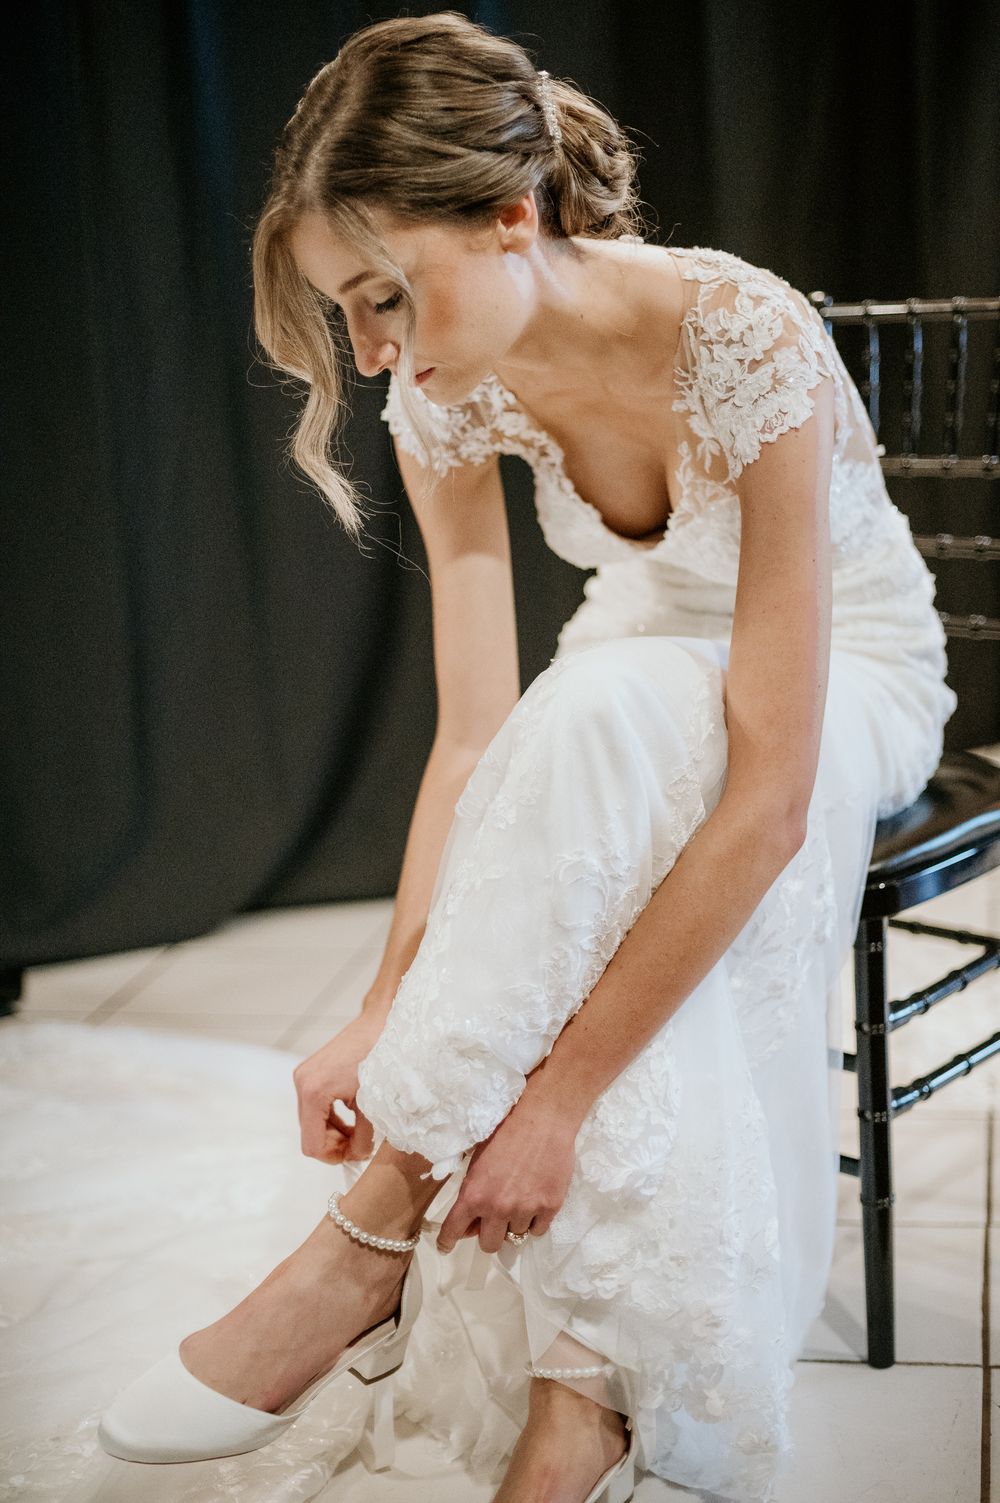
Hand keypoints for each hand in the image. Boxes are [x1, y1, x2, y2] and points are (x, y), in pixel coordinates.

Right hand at [292, 1010, 386, 1164]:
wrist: (381, 1020)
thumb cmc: (381, 1058)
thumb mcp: (375, 1104)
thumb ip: (364, 1138)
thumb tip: (357, 1156)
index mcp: (313, 1092)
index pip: (311, 1144)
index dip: (333, 1157)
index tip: (355, 1156)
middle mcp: (302, 1083)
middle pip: (310, 1133)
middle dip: (335, 1144)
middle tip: (361, 1146)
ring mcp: (304, 1076)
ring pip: (313, 1121)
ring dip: (335, 1132)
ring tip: (361, 1132)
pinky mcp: (311, 1072)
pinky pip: (316, 1107)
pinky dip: (333, 1117)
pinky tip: (355, 1116)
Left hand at [436, 1088, 579, 1254]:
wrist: (543, 1119)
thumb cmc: (506, 1132)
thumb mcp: (477, 1159)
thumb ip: (472, 1191)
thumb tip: (471, 1217)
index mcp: (474, 1194)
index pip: (454, 1230)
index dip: (447, 1241)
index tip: (446, 1246)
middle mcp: (498, 1208)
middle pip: (489, 1245)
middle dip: (489, 1234)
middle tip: (495, 1219)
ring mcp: (525, 1210)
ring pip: (516, 1237)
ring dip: (514, 1223)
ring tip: (520, 1198)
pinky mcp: (549, 1207)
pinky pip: (538, 1230)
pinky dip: (534, 1221)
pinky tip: (535, 1201)